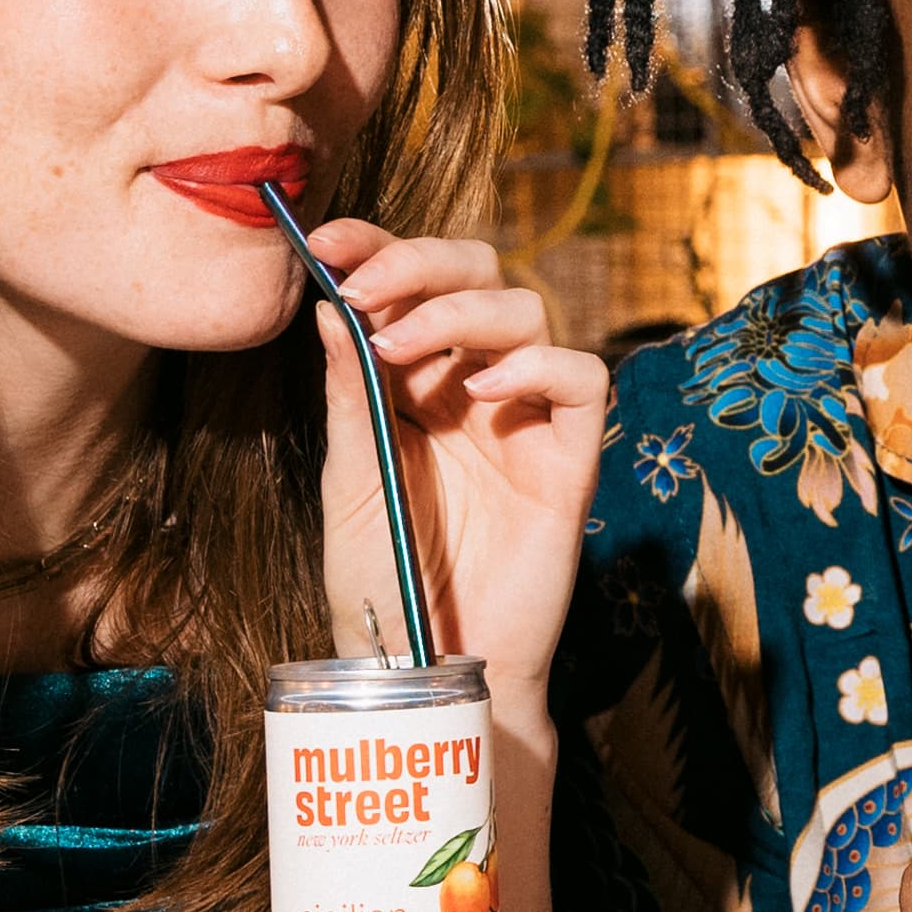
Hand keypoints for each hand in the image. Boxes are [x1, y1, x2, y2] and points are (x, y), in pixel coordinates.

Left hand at [303, 223, 607, 700]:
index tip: (326, 242)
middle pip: (478, 274)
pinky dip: (540, 365)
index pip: (409, 286)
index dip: (376, 248)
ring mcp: (523, 420)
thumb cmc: (383, 585)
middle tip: (369, 287)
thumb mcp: (348, 483)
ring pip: (527, 311)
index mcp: (412, 384)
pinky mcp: (568, 460)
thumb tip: (328, 305)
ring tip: (407, 352)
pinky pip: (584, 379)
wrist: (429, 669)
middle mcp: (472, 388)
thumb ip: (350, 397)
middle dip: (421, 263)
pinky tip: (485, 389)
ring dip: (462, 311)